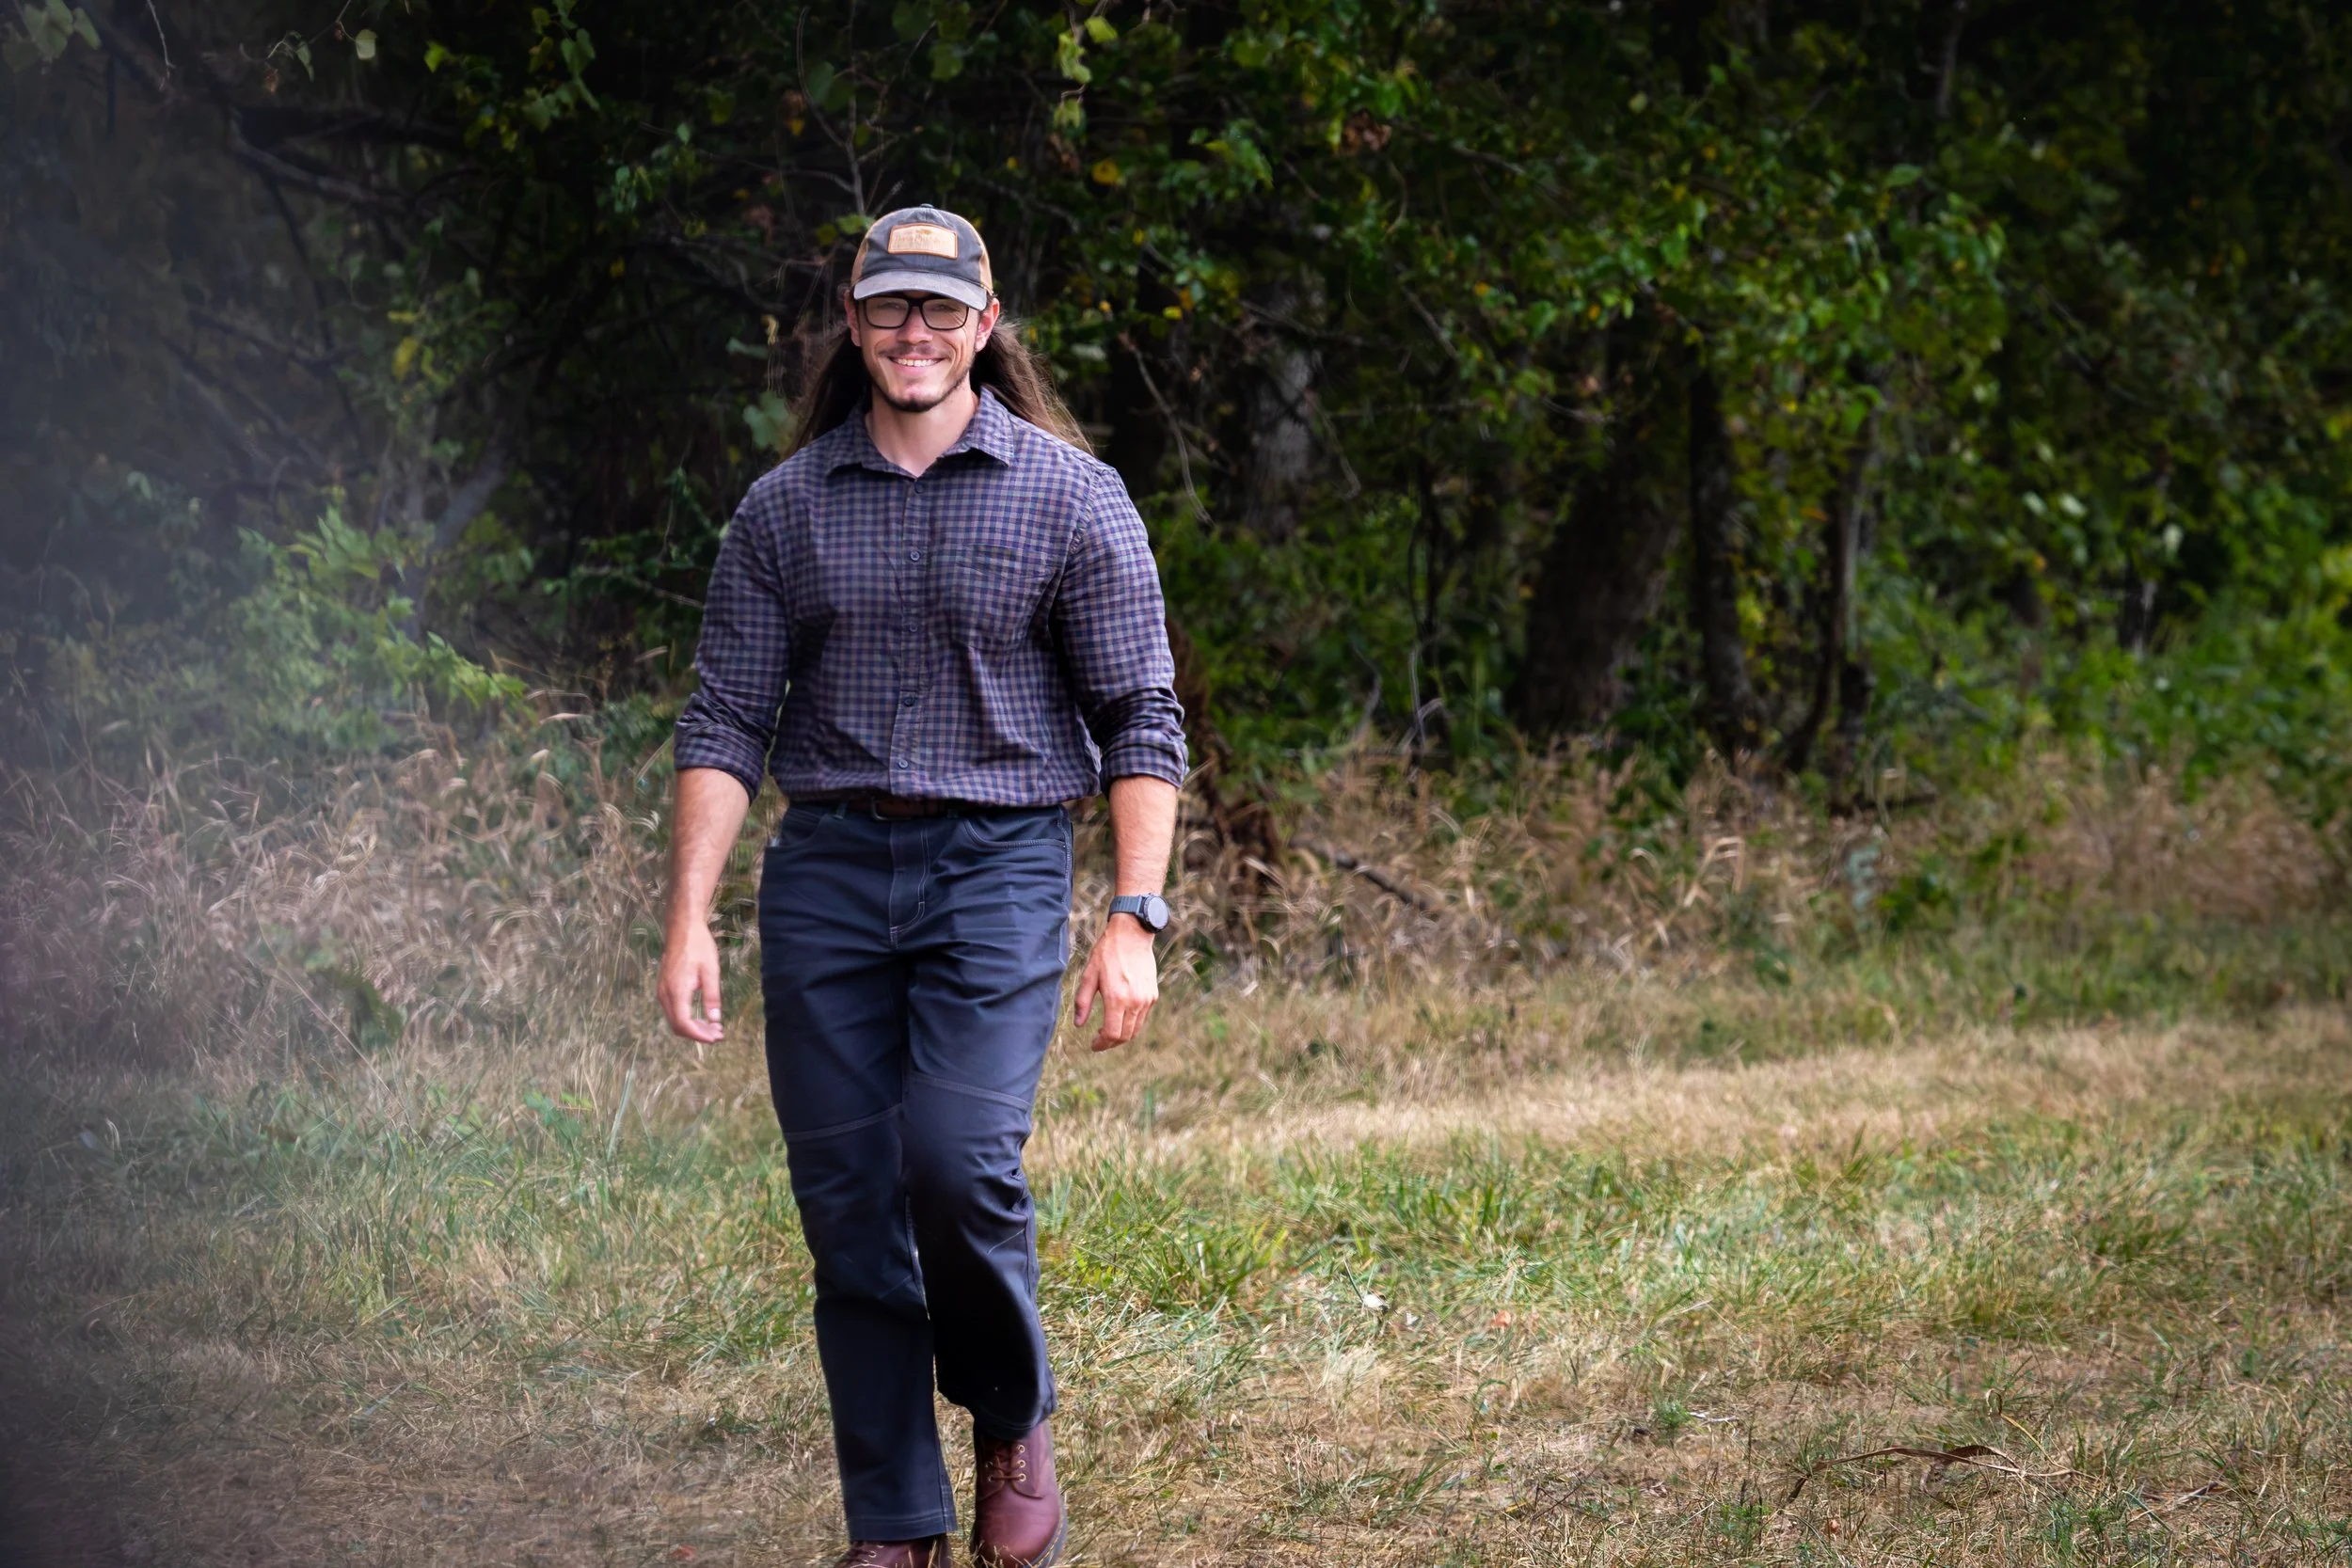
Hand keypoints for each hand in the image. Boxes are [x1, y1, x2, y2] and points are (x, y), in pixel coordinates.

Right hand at [659, 919, 726, 1042]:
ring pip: (675, 1020)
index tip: (716, 1037)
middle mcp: (665, 994)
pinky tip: (703, 1017)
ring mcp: (662, 991)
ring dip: (693, 1027)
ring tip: (714, 1028)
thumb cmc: (698, 946)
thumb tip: (715, 1019)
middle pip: (678, 1026)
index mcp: (676, 990)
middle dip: (698, 1034)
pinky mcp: (665, 988)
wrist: (682, 929)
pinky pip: (673, 1011)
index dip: (699, 1035)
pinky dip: (687, 1019)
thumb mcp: (711, 970)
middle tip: (719, 1034)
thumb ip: (712, 996)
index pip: (684, 1024)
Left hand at [1072, 914, 1158, 1051]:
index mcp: (1116, 998)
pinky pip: (1142, 1018)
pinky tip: (1120, 1016)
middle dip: (1111, 1043)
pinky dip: (1131, 1024)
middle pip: (1125, 1036)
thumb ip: (1083, 1002)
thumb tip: (1078, 1024)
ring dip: (1122, 1035)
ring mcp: (1146, 999)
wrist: (1132, 935)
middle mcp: (1134, 1002)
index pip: (1111, 1034)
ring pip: (1135, 1030)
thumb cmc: (1107, 953)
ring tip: (1108, 1030)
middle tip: (1099, 1040)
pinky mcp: (1152, 995)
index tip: (1093, 1045)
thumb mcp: (1089, 975)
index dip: (1101, 1044)